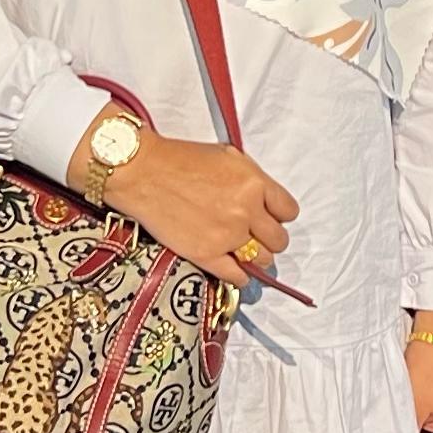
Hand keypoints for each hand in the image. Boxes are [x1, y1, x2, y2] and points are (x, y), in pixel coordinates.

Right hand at [102, 135, 299, 289]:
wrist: (143, 172)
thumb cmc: (181, 159)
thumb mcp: (228, 157)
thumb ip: (252, 179)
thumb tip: (265, 201)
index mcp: (254, 183)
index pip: (289, 211)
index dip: (279, 215)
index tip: (270, 217)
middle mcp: (246, 211)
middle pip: (279, 240)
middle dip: (270, 238)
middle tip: (257, 235)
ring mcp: (228, 236)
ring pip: (263, 260)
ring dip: (255, 256)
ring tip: (243, 250)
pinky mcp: (207, 255)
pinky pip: (238, 276)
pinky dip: (240, 275)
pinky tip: (234, 268)